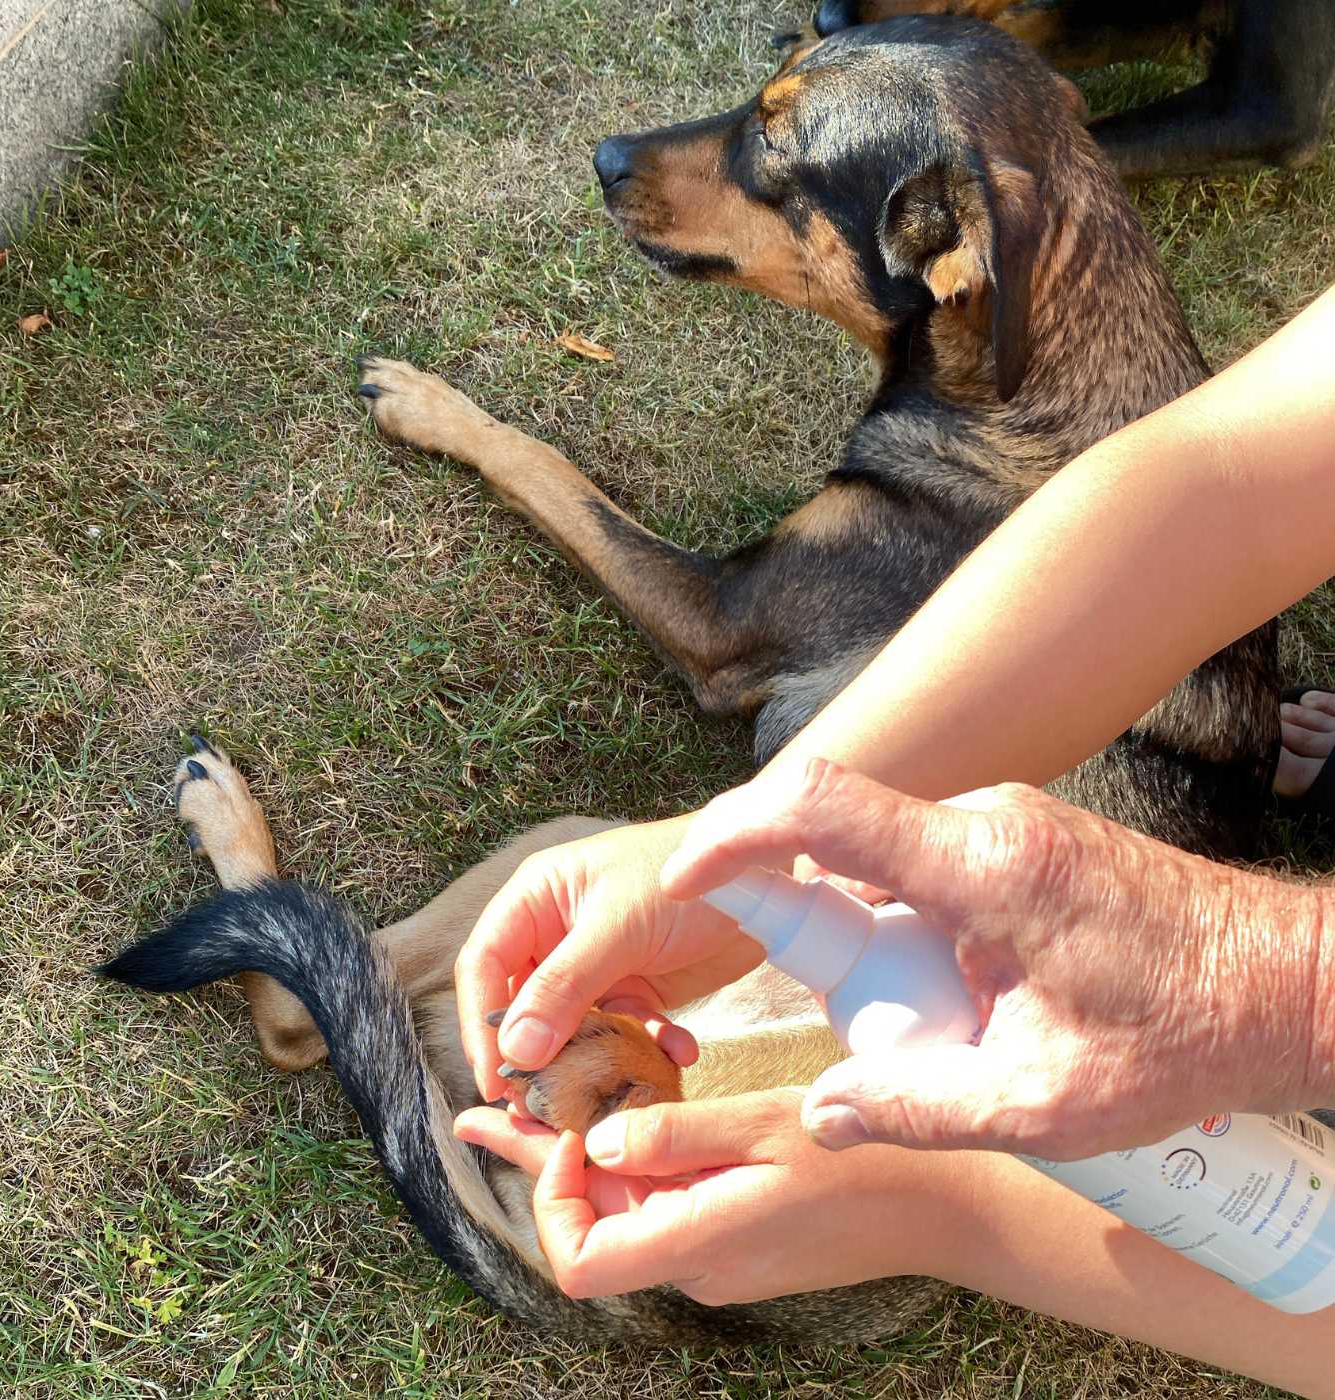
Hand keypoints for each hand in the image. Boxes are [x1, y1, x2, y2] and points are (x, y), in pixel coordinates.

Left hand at [453, 1090, 937, 1302]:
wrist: (941, 1203)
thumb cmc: (862, 1160)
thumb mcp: (765, 1125)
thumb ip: (676, 1134)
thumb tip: (597, 1144)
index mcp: (698, 1244)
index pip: (581, 1264)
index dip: (552, 1202)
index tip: (572, 1133)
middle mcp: (696, 1265)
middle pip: (594, 1224)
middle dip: (546, 1160)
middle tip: (487, 1109)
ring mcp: (717, 1257)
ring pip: (628, 1208)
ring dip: (588, 1158)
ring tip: (538, 1103)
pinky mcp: (735, 1238)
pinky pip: (667, 1203)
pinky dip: (638, 1162)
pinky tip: (625, 1117)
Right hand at [455, 816, 764, 1100]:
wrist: (761, 877)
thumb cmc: (682, 878)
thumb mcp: (618, 928)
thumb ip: (563, 988)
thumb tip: (514, 1050)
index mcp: (536, 902)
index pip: (484, 965)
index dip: (482, 1023)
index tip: (496, 1080)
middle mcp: (558, 935)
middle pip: (524, 1006)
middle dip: (538, 1055)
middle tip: (549, 1106)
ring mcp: (598, 965)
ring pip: (574, 1029)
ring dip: (596, 1061)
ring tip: (617, 1091)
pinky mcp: (638, 988)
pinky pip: (624, 1033)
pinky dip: (644, 1050)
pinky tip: (678, 1053)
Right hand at [661, 759, 1326, 1158]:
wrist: (1292, 980)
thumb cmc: (1189, 1034)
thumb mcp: (1047, 1101)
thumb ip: (918, 1107)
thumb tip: (826, 1111)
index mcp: (984, 865)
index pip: (821, 807)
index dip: (733, 835)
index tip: (685, 882)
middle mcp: (988, 819)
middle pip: (837, 827)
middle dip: (796, 902)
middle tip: (826, 992)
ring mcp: (1006, 818)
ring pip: (882, 850)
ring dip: (867, 923)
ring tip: (941, 1013)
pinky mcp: (1019, 835)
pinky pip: (924, 861)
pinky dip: (908, 919)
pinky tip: (971, 992)